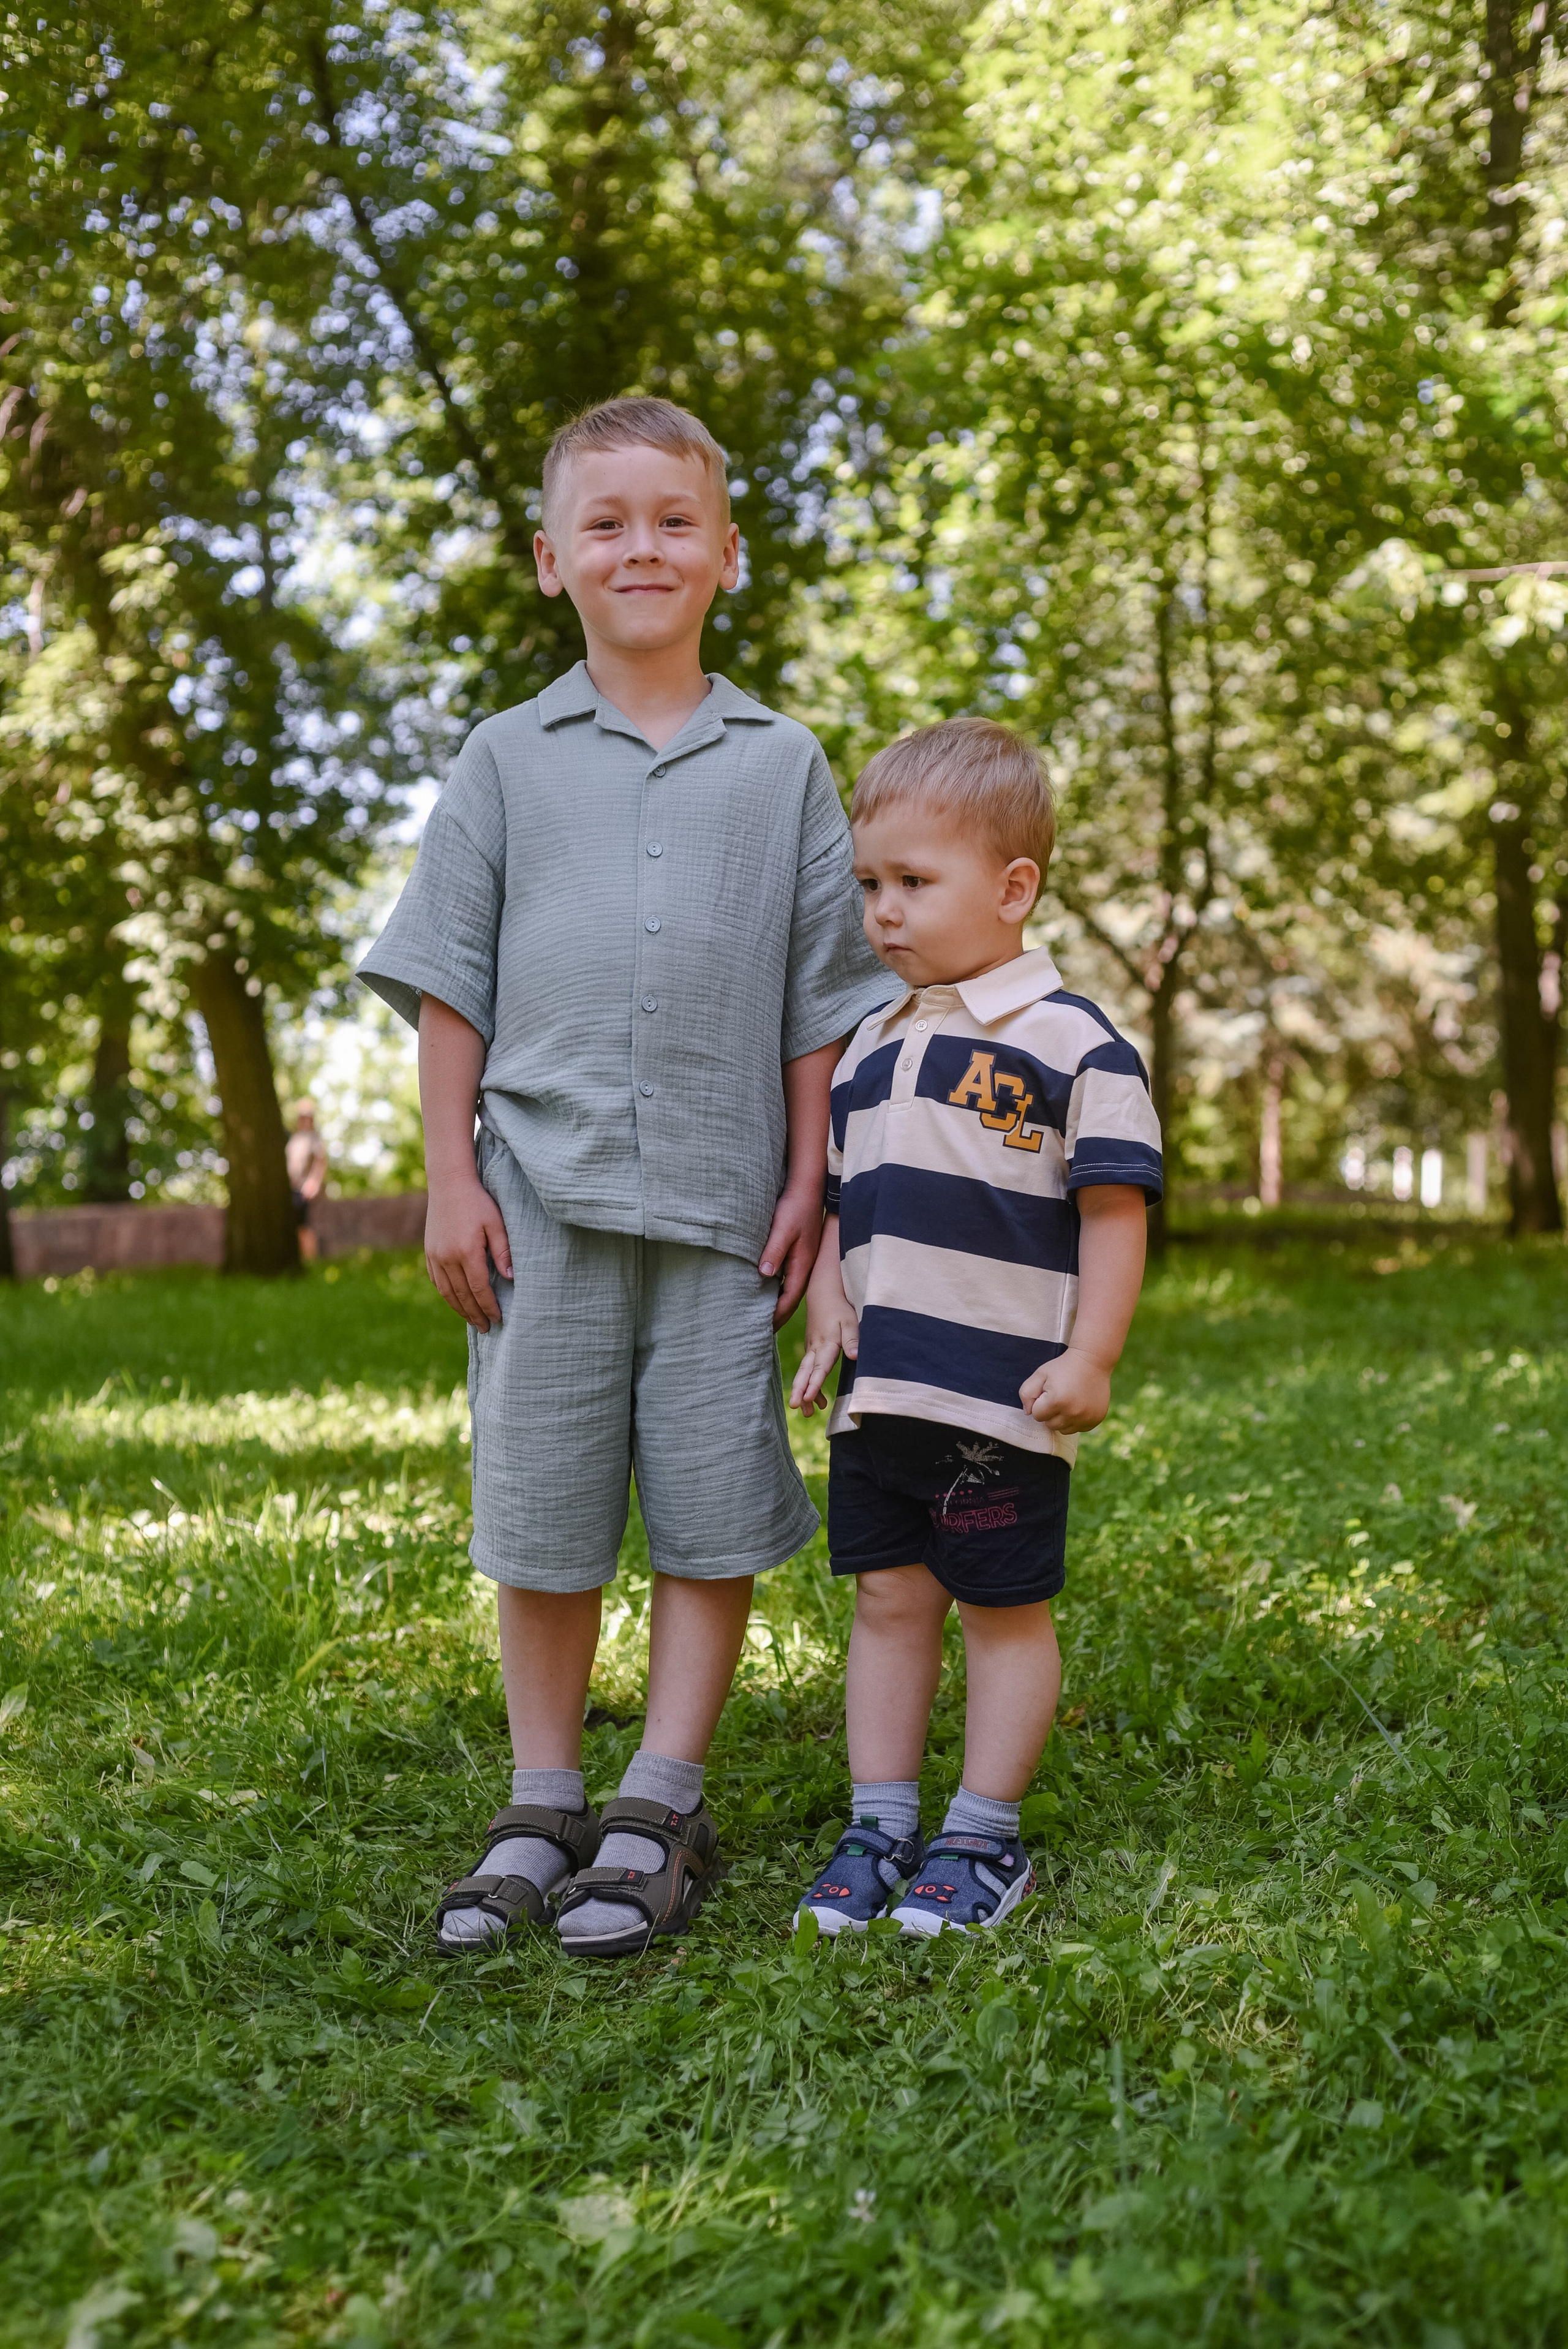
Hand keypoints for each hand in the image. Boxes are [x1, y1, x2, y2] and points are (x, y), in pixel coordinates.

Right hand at [424, 1175, 513, 1329]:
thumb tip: (511, 1278)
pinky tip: (456, 1301)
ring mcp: (435, 1256)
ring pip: (447, 1292)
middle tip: (486, 1328)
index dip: (489, 1307)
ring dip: (460, 1309)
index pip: (480, 1290)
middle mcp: (447, 1258)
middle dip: (475, 1315)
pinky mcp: (429, 1252)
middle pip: (462, 1296)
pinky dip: (447, 1295)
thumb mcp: (496, 1223)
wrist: (448, 1183)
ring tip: (473, 1320)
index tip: (499, 1319)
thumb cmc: (478, 1201)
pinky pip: (436, 1281)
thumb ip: (503, 1251)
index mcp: (466, 1252)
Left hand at [759, 1182, 824, 1329]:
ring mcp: (803, 1261)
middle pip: (790, 1299)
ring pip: (789, 1290)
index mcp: (802, 1265)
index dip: (775, 1316)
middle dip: (777, 1317)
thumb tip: (764, 1275)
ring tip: (761, 1318)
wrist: (808, 1188)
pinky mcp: (799, 1253)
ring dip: (777, 1304)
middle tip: (759, 1332)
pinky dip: (778, 1290)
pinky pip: (788, 1279)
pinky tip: (767, 1291)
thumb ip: (774, 1251)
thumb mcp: (783, 1228)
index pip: (788, 1299)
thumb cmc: (794, 1207)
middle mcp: (804, 1267)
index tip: (761, 1330)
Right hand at [790, 1293, 858, 1414]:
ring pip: (804, 1373)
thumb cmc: (839, 1308)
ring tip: (806, 1413)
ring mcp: (811, 1349)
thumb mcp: (850, 1321)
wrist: (823, 1295)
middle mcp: (815, 1348)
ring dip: (804, 1392)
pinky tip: (813, 1400)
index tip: (807, 1397)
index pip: (819, 1367)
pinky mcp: (811, 1350)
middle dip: (800, 1390)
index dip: (814, 1383)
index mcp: (826, 1343)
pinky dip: (808, 1385)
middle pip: (805, 1372)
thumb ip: (853, 1339)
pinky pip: (807, 1370)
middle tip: (795, 1406)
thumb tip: (854, 1357)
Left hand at [1020, 1348, 1111, 1433]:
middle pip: (1050, 1425)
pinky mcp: (1096, 1419)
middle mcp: (1073, 1412)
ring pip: (1064, 1430)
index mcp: (1056, 1401)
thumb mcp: (1040, 1374)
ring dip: (1062, 1419)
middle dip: (1050, 1412)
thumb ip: (1026, 1393)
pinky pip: (1078, 1429)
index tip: (1048, 1392)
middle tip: (1058, 1395)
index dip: (1040, 1403)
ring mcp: (1086, 1418)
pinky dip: (1075, 1420)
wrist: (1092, 1361)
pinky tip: (1078, 1405)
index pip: (1037, 1415)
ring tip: (1068, 1401)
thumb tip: (1028, 1413)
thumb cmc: (1062, 1367)